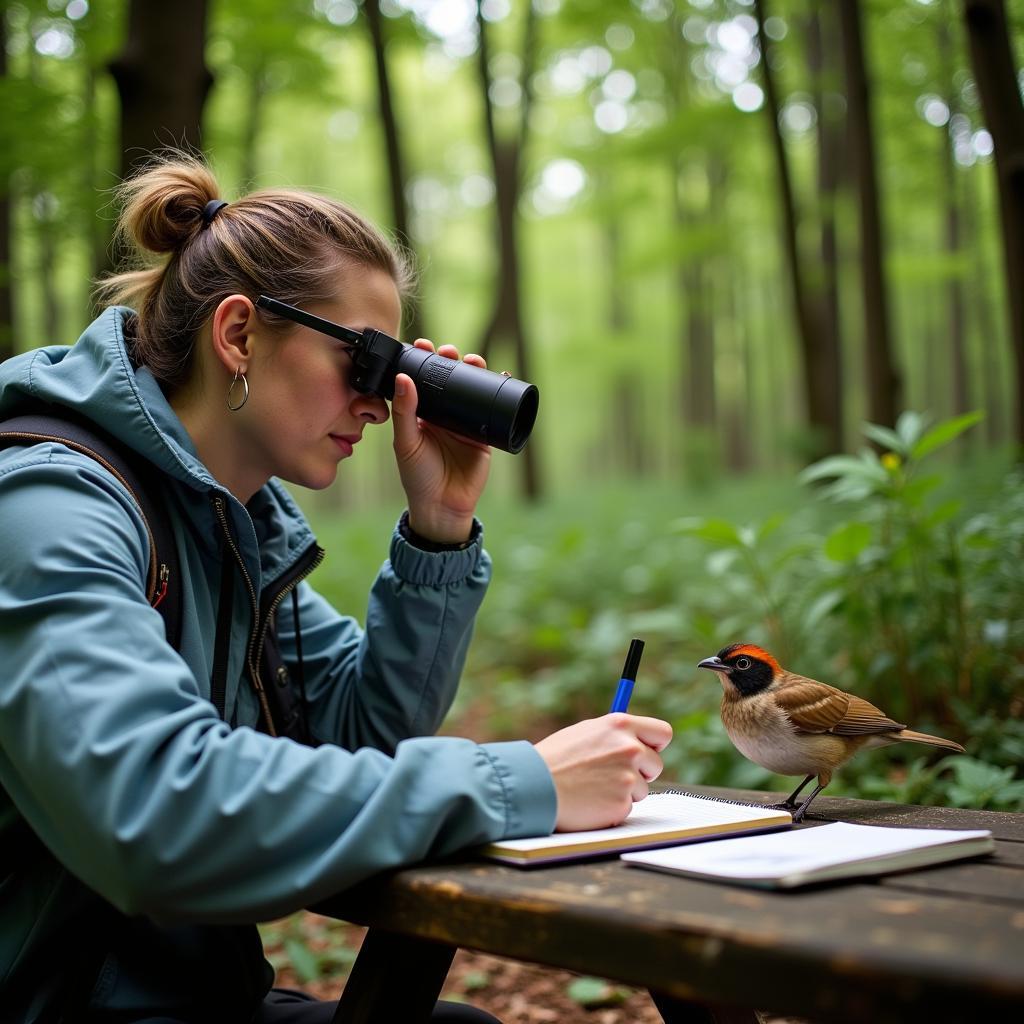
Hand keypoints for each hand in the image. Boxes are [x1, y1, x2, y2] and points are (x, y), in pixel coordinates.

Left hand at [390, 340, 491, 543]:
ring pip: (471, 389)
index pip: (423, 380)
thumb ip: (405, 412)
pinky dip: (499, 391)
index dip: (424, 361)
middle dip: (451, 360)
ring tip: (474, 360)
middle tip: (449, 352)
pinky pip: (494, 408)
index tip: (423, 345)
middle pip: (449, 379)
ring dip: (474, 370)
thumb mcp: (407, 442)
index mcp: (421, 414)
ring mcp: (465, 423)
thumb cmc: (418, 476)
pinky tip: (501, 376)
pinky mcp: (484, 434)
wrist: (443, 506)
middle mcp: (444, 415)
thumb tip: (403, 378)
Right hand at [533, 714, 672, 831]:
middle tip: (614, 774)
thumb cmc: (555, 758)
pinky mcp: (622, 803)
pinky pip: (627, 807)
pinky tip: (591, 801)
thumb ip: (614, 736)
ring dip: (624, 791)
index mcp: (620, 725)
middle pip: (656, 763)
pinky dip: (612, 808)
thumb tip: (635, 740)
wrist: (534, 784)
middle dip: (640, 771)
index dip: (655, 744)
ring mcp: (628, 776)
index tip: (648, 751)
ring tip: (594, 787)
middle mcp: (629, 747)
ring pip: (642, 788)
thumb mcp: (586, 732)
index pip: (662, 732)